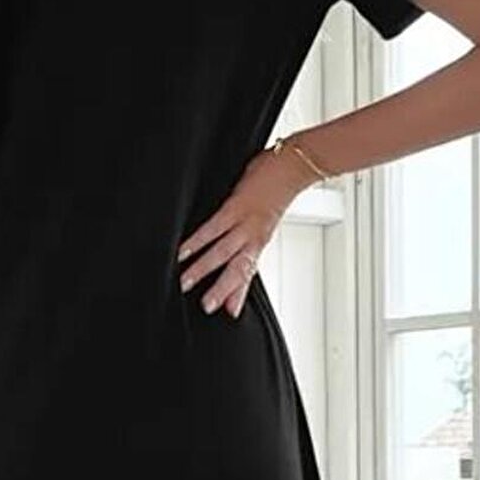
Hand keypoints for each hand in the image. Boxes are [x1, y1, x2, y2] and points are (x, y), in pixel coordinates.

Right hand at [176, 145, 298, 318]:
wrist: (294, 166)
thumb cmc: (277, 190)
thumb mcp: (264, 221)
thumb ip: (250, 244)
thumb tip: (242, 257)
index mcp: (260, 241)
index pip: (248, 273)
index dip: (238, 293)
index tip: (229, 313)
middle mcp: (254, 237)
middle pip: (236, 269)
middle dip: (221, 290)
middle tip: (207, 307)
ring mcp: (245, 222)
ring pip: (223, 252)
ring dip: (203, 268)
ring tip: (185, 282)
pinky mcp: (236, 205)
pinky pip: (214, 227)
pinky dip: (198, 240)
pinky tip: (185, 250)